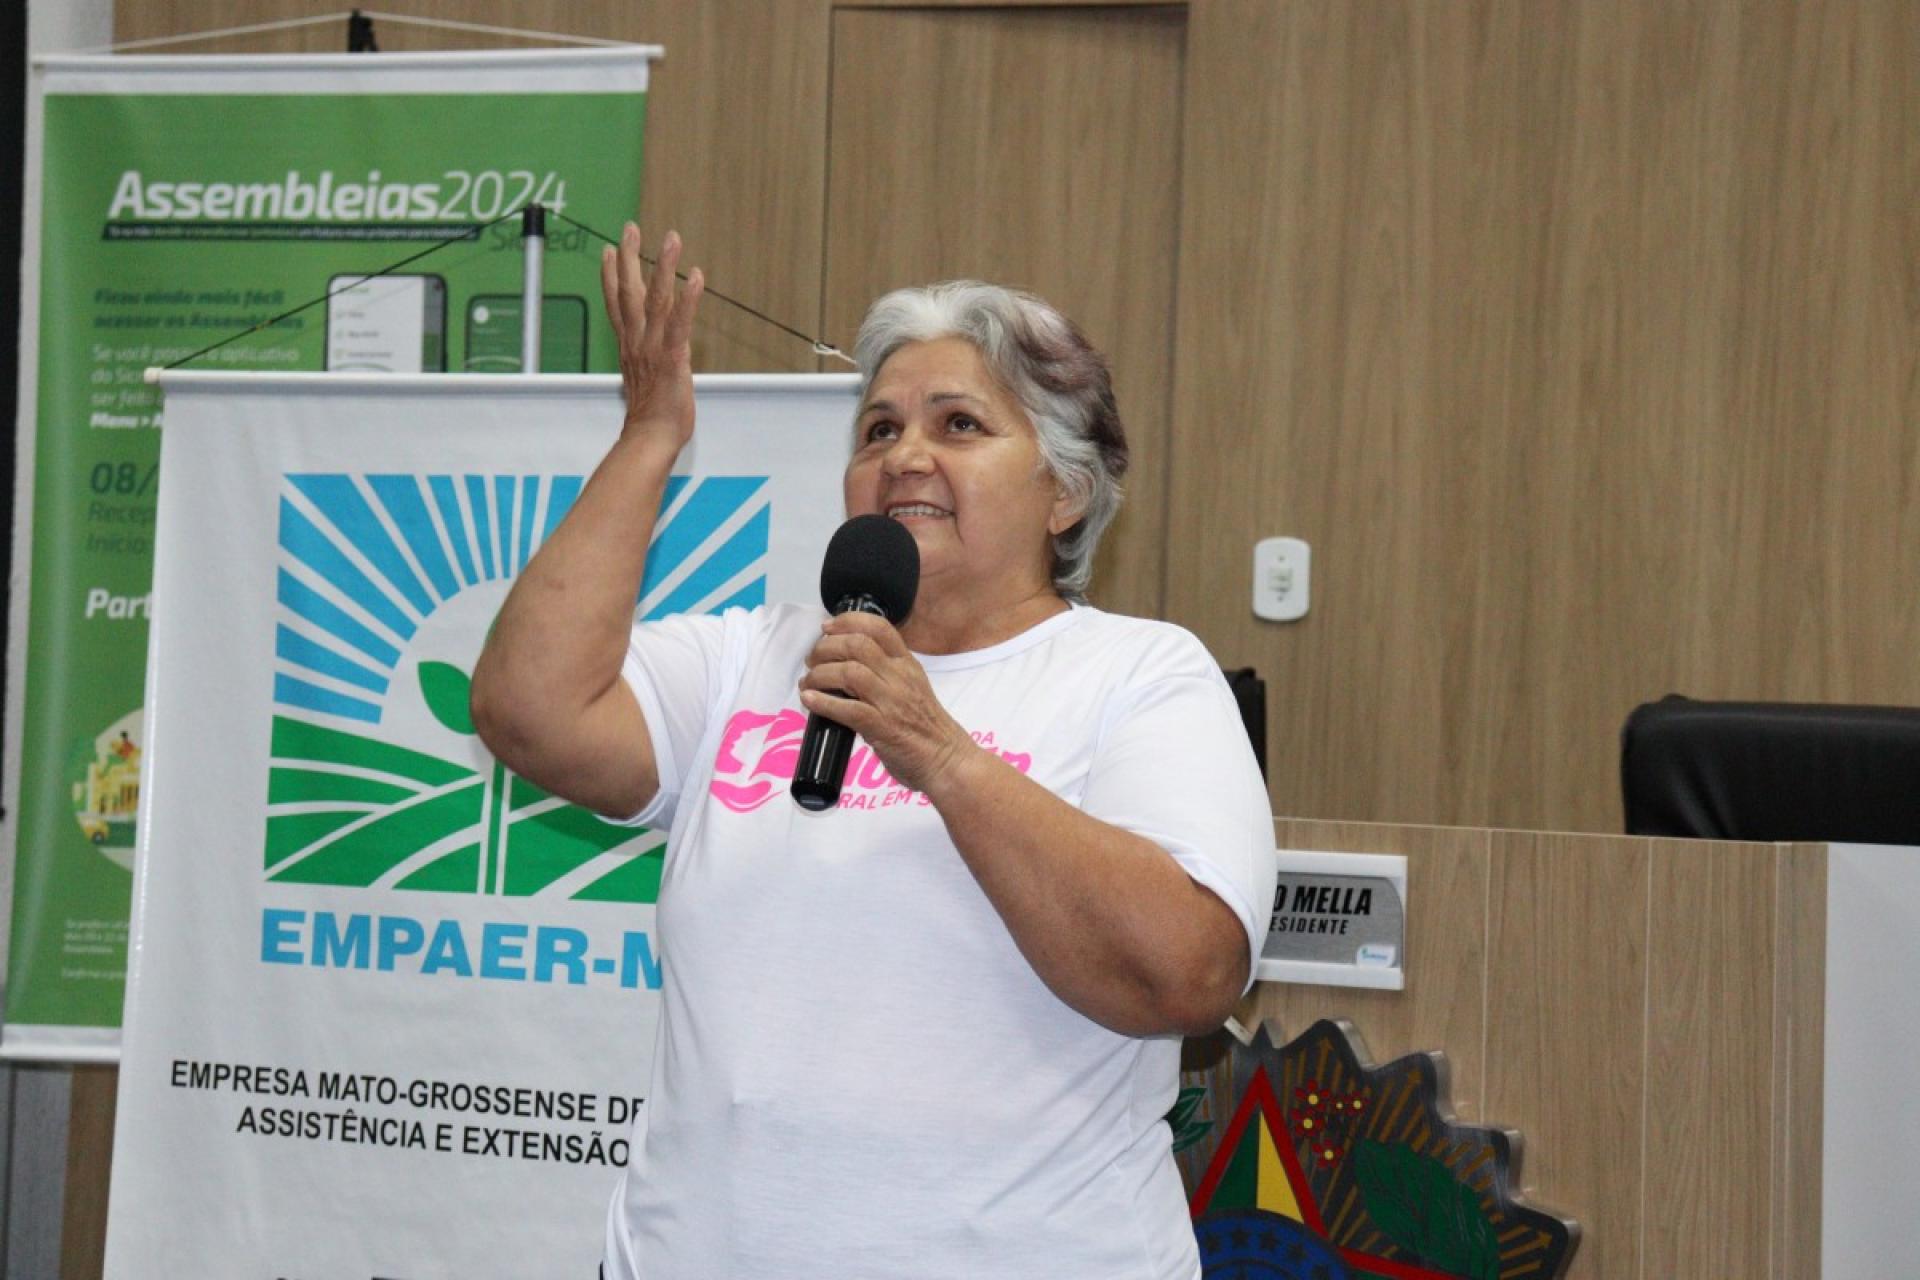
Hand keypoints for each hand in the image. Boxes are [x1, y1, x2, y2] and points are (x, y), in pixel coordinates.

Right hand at [600, 223, 704, 449]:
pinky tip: (695, 277)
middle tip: (629, 228)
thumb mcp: (644, 382)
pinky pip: (680, 324)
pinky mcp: (672, 358)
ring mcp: (653, 348)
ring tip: (670, 238)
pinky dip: (688, 299)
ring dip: (663, 266)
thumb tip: (653, 355)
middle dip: (628, 257)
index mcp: (629, 347)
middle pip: (628, 292)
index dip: (609, 276)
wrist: (650, 440)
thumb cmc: (651, 418)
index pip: (616, 305)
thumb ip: (647, 361)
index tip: (606, 250)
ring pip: (655, 300)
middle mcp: (637, 342)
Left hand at [798, 612, 978, 796]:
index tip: (827, 627)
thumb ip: (886, 672)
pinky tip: (810, 700)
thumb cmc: (926, 727)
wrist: (947, 759)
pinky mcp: (883, 728)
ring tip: (807, 683)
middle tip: (812, 661)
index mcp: (907, 664)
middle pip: (857, 645)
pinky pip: (848, 709)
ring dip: (820, 674)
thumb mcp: (911, 687)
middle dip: (825, 648)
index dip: (848, 621)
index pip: (880, 627)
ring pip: (850, 672)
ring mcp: (892, 702)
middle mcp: (900, 677)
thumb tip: (844, 665)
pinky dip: (823, 702)